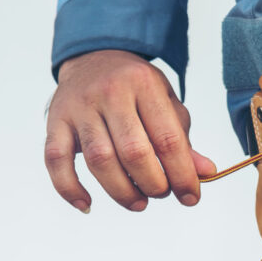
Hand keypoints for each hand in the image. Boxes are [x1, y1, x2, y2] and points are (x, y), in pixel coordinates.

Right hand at [44, 50, 215, 212]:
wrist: (94, 56)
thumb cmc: (136, 88)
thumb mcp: (166, 103)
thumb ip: (182, 139)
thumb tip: (206, 173)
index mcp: (145, 85)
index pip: (168, 138)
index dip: (182, 174)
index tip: (190, 197)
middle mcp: (110, 92)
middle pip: (133, 152)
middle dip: (153, 183)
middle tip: (161, 193)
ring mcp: (79, 106)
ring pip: (99, 160)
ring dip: (121, 191)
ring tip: (138, 202)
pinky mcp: (55, 121)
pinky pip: (56, 160)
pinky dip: (69, 188)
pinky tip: (87, 204)